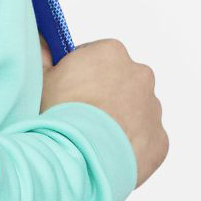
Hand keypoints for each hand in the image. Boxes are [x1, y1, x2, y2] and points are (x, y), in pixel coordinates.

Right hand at [40, 35, 168, 188]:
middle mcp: (139, 75)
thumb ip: (44, 56)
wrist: (79, 157)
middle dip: (104, 95)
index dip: (81, 73)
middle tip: (80, 116)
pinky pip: (145, 139)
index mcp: (111, 53)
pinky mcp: (160, 139)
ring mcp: (153, 108)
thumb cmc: (59, 115)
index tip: (69, 90)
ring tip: (93, 138)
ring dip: (119, 120)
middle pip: (121, 81)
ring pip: (136, 110)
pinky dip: (130, 145)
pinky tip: (108, 153)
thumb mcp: (41, 79)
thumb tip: (44, 43)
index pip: (97, 56)